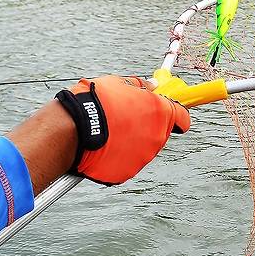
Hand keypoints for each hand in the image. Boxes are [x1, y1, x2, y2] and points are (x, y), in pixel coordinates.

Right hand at [56, 76, 190, 184]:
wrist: (72, 130)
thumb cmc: (95, 101)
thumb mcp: (118, 83)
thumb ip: (140, 85)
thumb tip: (153, 86)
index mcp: (160, 113)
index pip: (182, 117)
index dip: (176, 114)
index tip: (169, 113)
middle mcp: (157, 137)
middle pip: (161, 133)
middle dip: (148, 126)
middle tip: (126, 119)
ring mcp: (143, 157)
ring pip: (143, 148)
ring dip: (131, 141)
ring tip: (108, 131)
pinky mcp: (128, 172)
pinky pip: (126, 162)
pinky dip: (118, 156)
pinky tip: (102, 146)